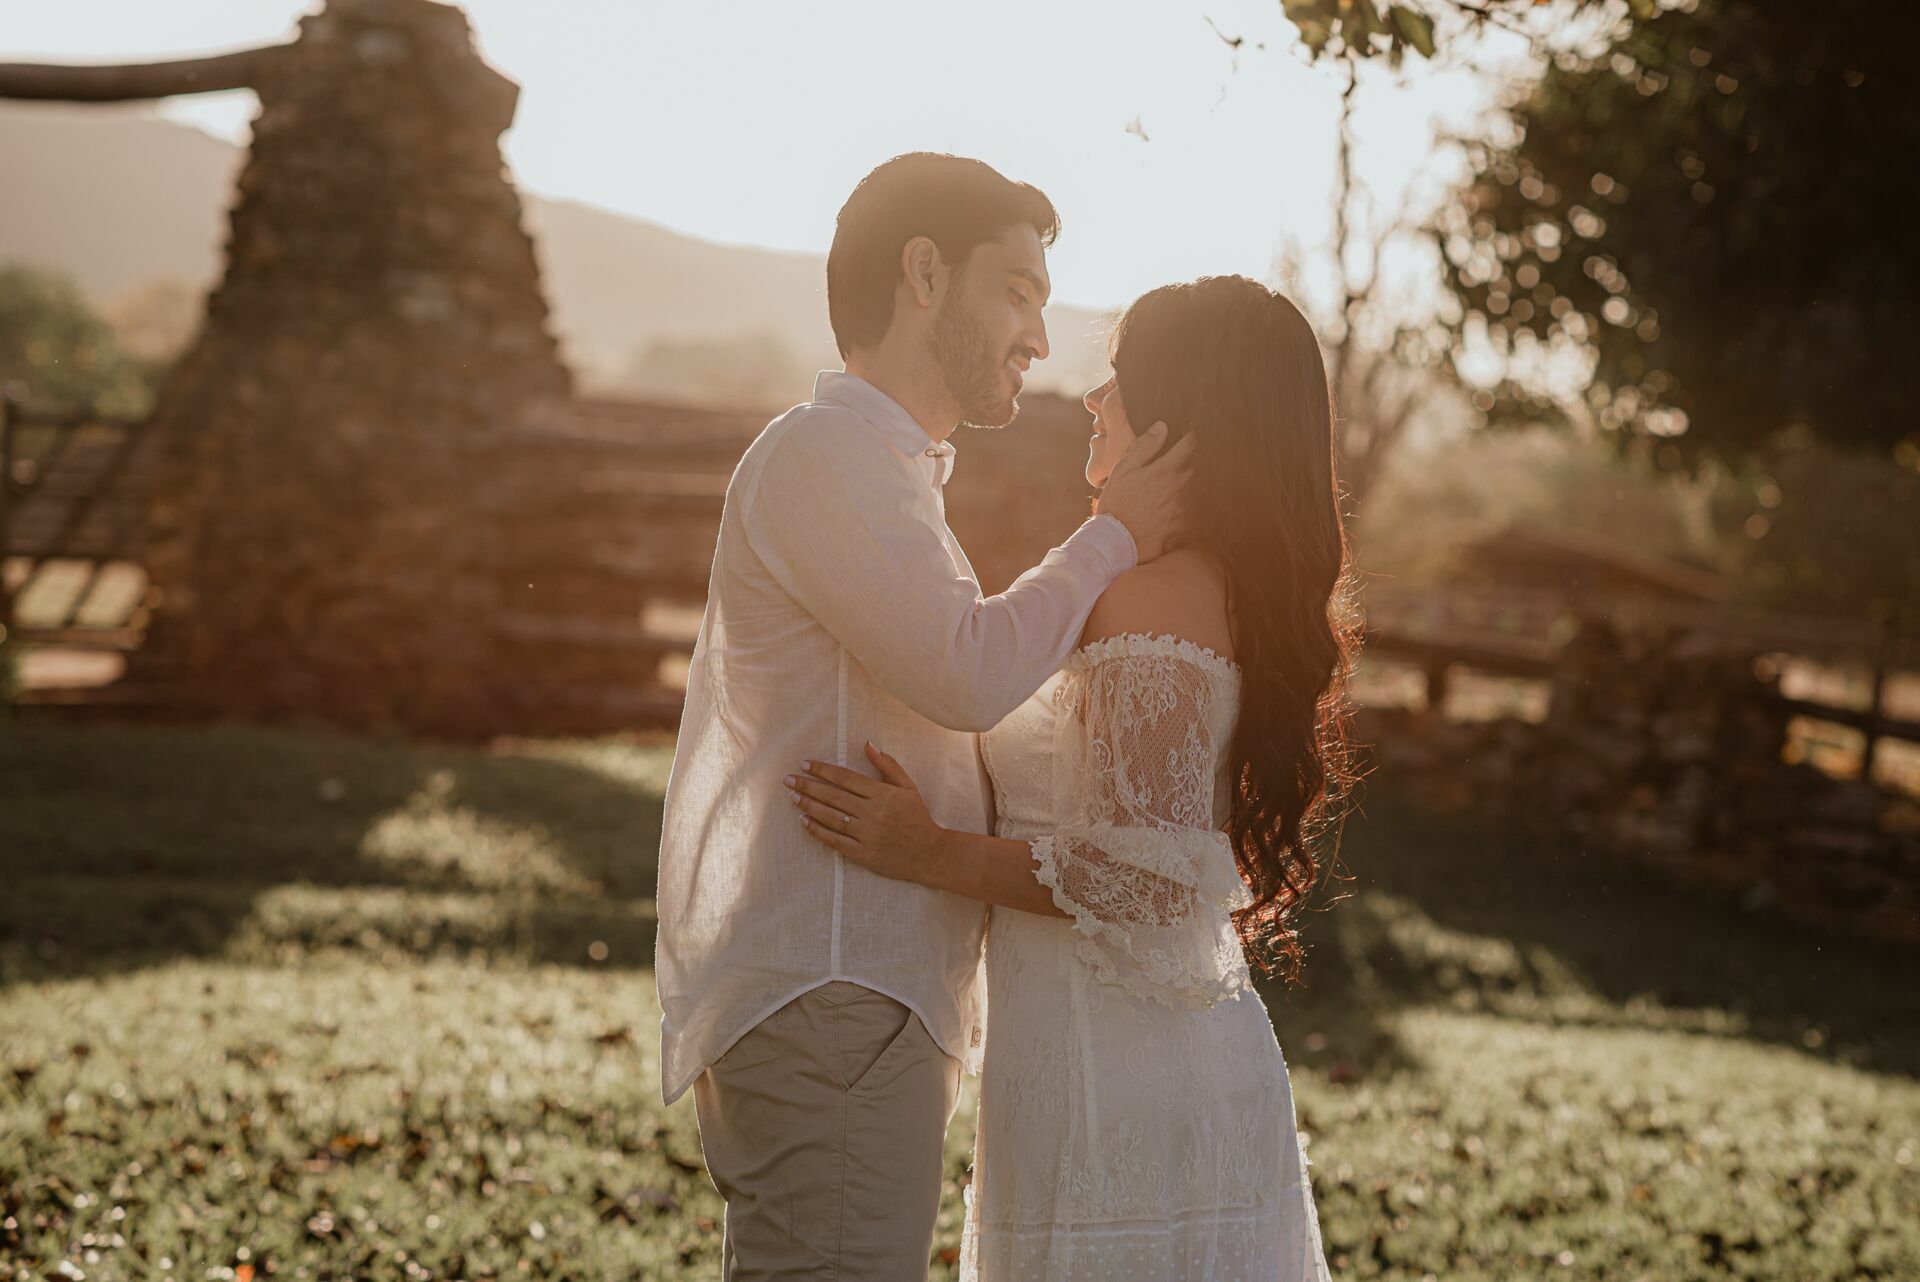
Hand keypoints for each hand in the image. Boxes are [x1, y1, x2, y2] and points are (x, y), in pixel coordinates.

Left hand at [786, 743, 945, 885]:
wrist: (930, 853)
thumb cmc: (917, 816)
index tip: (804, 764)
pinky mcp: (863, 854)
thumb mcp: (908, 786)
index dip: (822, 770)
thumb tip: (867, 744)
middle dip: (807, 786)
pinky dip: (817, 831)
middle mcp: (872, 813)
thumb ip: (887, 765)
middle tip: (788, 779)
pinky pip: (835, 841)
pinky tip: (804, 821)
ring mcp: (866, 834)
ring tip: (793, 797)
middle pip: (833, 796)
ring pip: (830, 817)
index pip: (845, 778)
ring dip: (809, 805)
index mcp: (882, 794)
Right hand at [1096, 422, 1195, 561]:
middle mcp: (1179, 487)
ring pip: (1192, 489)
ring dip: (1184, 486)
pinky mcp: (1182, 525)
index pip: (1189, 445)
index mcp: (1165, 470)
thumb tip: (1162, 426)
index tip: (1193, 432)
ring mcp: (1182, 507)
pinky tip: (1168, 510)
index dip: (1193, 436)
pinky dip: (1183, 507)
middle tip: (1181, 460)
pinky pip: (1189, 511)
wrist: (1117, 542)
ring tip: (1167, 490)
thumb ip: (1144, 447)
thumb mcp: (1123, 470)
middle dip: (1190, 462)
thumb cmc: (1116, 503)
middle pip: (1194, 468)